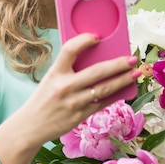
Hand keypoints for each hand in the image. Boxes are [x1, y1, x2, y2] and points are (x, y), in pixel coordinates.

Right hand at [0, 33, 140, 163]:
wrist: (30, 127)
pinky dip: (115, 95)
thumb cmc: (43, 99)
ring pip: (104, 89)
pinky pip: (102, 103)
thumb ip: (68, 70)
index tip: (97, 36)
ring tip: (134, 73)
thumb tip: (97, 59)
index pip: (70, 50)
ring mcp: (74, 102)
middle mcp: (65, 86)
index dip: (83, 40)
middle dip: (118, 64)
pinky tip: (124, 89)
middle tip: (132, 58)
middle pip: (97, 71)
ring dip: (122, 80)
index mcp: (55, 73)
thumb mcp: (50, 79)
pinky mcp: (80, 116)